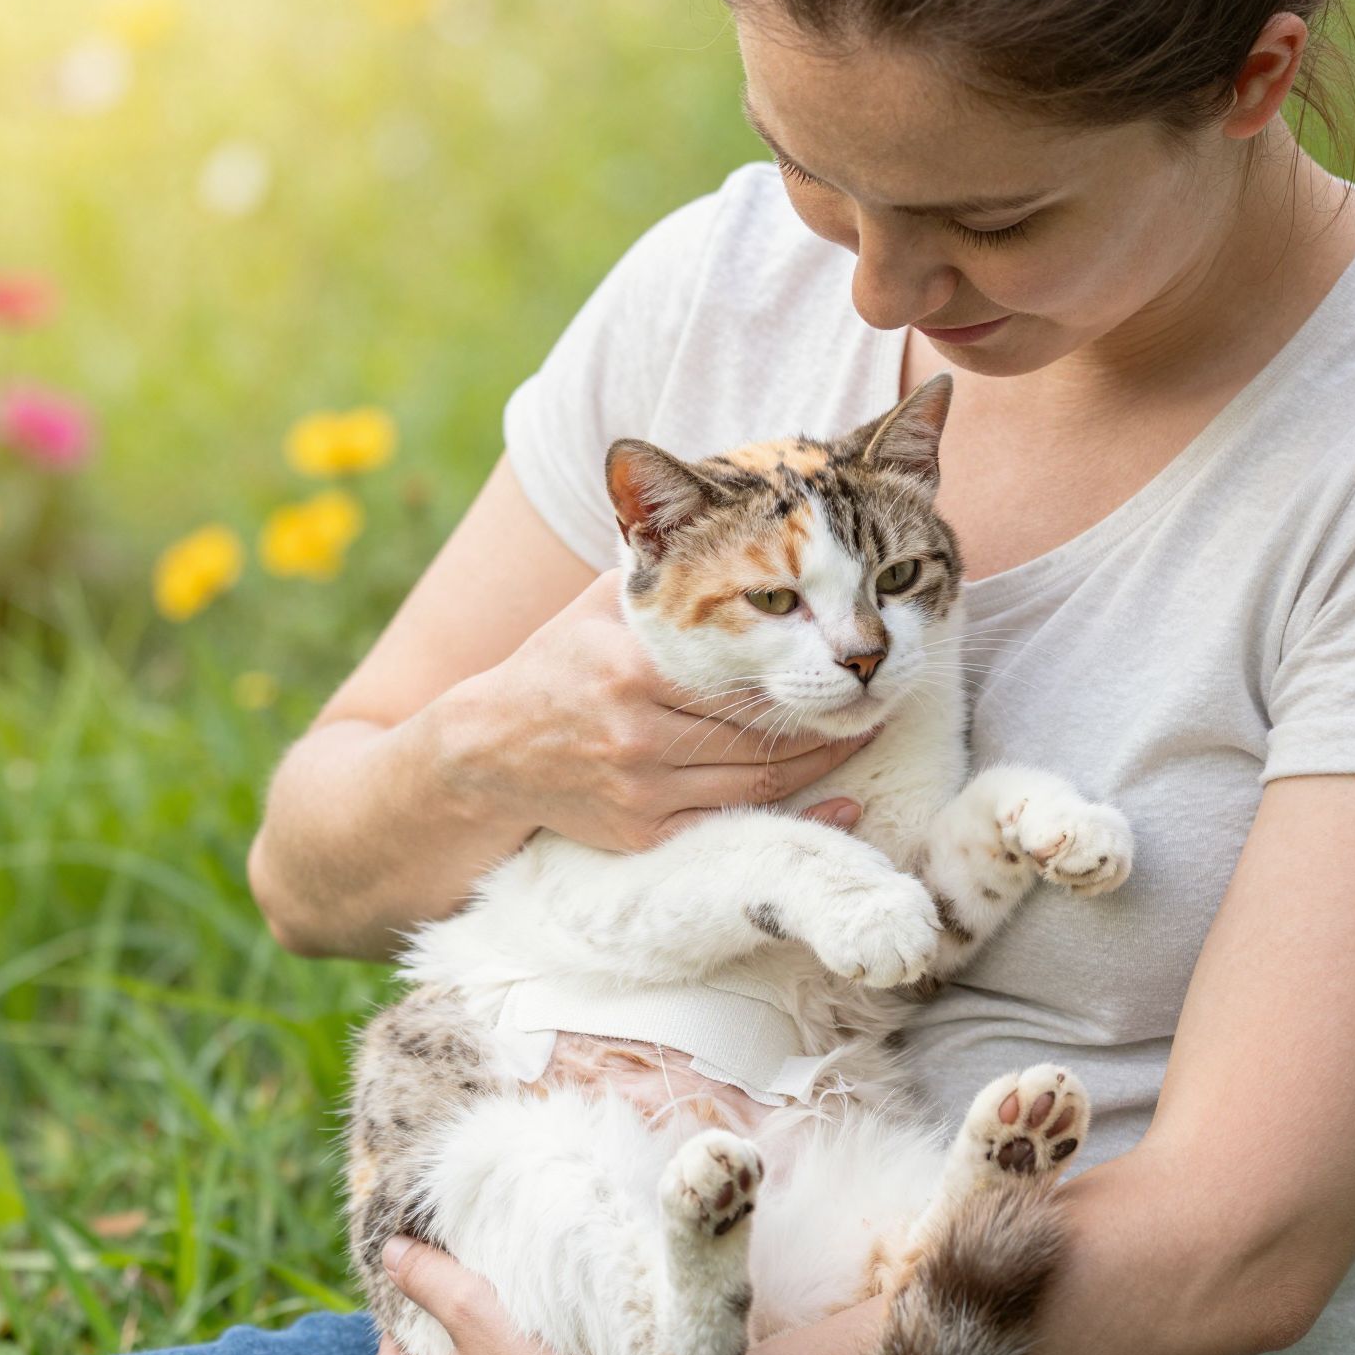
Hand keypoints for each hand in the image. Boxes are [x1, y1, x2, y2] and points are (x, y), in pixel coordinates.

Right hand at [456, 571, 873, 851]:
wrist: (488, 752)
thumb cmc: (557, 665)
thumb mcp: (601, 605)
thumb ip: (662, 570)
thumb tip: (732, 521)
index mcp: (633, 669)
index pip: (738, 673)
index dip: (798, 670)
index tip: (839, 656)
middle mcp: (638, 733)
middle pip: (757, 730)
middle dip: (821, 715)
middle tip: (865, 696)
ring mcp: (641, 789)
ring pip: (757, 781)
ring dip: (820, 763)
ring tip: (857, 735)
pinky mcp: (642, 833)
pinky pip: (733, 828)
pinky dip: (795, 821)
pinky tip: (840, 806)